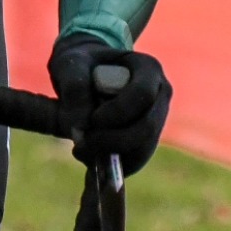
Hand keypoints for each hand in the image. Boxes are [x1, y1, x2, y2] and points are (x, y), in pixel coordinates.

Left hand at [48, 34, 171, 175]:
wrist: (84, 74)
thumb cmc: (79, 64)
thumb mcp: (71, 65)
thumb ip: (75, 87)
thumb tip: (79, 127)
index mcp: (148, 68)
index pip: (142, 94)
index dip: (118, 111)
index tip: (92, 120)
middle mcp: (160, 94)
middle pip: (147, 127)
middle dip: (113, 141)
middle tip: (81, 145)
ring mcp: (156, 119)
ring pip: (143, 149)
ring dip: (111, 157)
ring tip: (80, 152)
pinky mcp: (145, 139)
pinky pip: (136, 160)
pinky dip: (112, 167)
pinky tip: (88, 163)